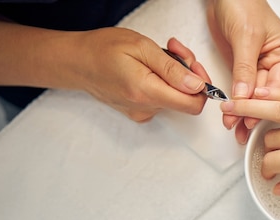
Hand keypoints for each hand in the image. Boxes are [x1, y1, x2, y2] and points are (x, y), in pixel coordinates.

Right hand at [76, 29, 211, 121]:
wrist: (77, 62)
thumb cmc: (103, 49)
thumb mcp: (142, 47)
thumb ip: (172, 69)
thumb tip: (197, 85)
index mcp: (147, 92)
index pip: (193, 104)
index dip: (202, 85)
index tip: (194, 65)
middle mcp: (146, 108)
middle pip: (186, 100)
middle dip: (189, 74)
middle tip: (175, 50)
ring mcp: (143, 113)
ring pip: (175, 98)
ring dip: (175, 76)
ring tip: (159, 54)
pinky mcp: (139, 112)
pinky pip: (163, 100)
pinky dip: (164, 83)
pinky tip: (151, 68)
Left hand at [206, 0, 279, 142]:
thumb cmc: (243, 3)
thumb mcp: (246, 37)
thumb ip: (245, 68)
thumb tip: (245, 96)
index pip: (278, 86)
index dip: (265, 105)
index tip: (251, 119)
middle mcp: (275, 63)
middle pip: (265, 95)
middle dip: (253, 113)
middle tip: (241, 130)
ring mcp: (259, 67)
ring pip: (253, 96)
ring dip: (243, 112)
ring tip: (235, 129)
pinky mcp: (244, 68)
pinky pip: (241, 89)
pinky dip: (237, 103)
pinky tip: (232, 116)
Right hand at [221, 88, 279, 200]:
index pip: (273, 162)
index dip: (266, 170)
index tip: (269, 175)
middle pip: (272, 137)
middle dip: (264, 147)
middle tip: (263, 152)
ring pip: (277, 109)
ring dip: (251, 107)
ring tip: (232, 103)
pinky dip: (279, 93)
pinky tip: (265, 92)